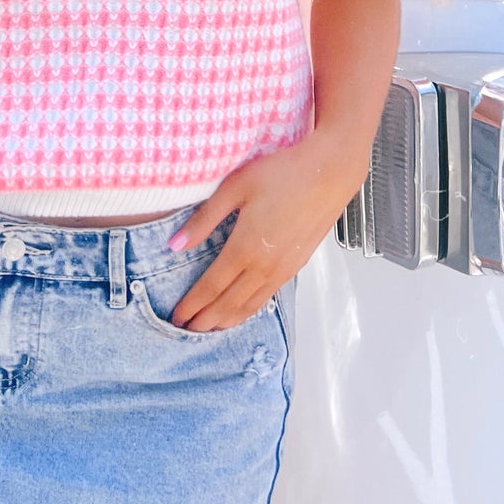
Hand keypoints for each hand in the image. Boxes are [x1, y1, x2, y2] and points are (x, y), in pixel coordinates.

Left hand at [166, 134, 362, 332]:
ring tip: (210, 329)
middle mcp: (263, 266)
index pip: (211, 286)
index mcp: (244, 248)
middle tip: (186, 330)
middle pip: (229, 303)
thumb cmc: (282, 173)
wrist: (329, 173)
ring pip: (250, 305)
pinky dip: (249, 310)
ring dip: (227, 320)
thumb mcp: (235, 188)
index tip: (176, 316)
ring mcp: (282, 269)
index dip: (192, 304)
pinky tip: (242, 311)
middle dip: (205, 320)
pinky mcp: (296, 266)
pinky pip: (267, 297)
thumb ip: (204, 219)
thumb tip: (174, 245)